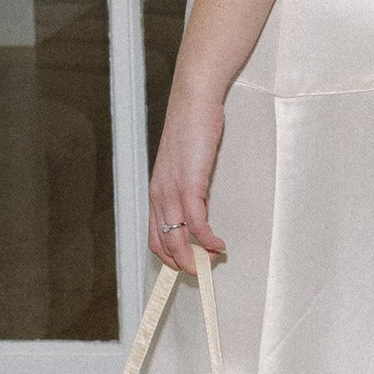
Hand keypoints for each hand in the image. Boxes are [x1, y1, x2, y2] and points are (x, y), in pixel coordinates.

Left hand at [149, 85, 228, 273]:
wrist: (194, 101)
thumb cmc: (192, 127)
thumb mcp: (184, 161)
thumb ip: (186, 183)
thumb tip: (198, 203)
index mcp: (156, 190)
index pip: (154, 235)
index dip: (169, 256)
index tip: (186, 264)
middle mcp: (159, 194)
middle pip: (163, 242)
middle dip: (182, 263)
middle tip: (200, 271)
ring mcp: (172, 190)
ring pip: (177, 238)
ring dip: (195, 256)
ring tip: (212, 262)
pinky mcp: (190, 184)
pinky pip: (196, 223)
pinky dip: (208, 239)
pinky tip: (219, 244)